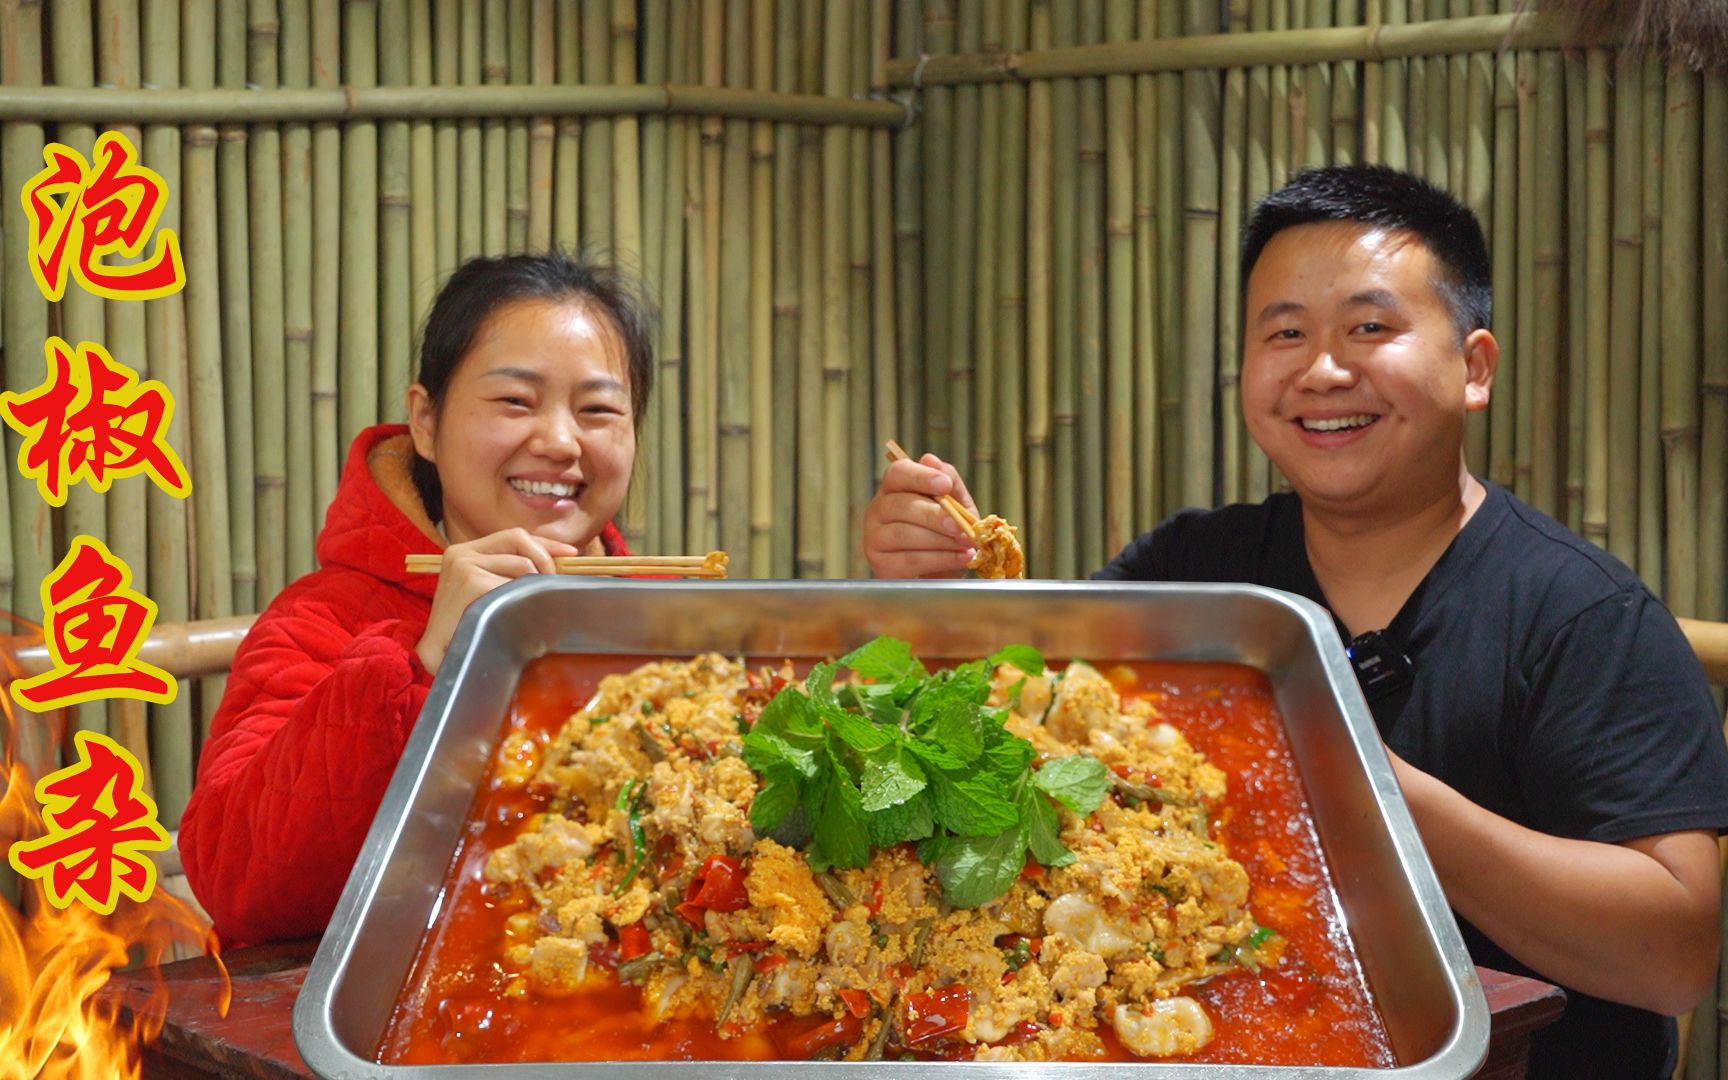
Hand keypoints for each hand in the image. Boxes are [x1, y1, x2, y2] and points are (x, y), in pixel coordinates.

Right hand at [415, 528, 580, 671]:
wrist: (443, 657)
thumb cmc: (468, 628)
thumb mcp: (487, 591)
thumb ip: (510, 572)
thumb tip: (558, 562)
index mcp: (465, 552)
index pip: (514, 536)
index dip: (545, 543)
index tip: (570, 554)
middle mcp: (462, 553)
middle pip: (522, 542)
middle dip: (546, 562)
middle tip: (553, 587)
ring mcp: (465, 566)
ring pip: (524, 565)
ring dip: (531, 589)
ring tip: (519, 611)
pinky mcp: (471, 582)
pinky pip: (515, 585)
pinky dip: (521, 601)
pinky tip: (510, 619)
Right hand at [862, 453, 979, 578]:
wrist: (942, 573)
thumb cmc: (946, 534)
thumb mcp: (956, 504)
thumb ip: (948, 481)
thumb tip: (930, 459)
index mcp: (893, 489)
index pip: (898, 473)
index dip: (921, 476)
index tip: (945, 485)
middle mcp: (877, 511)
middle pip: (900, 505)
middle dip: (934, 515)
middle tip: (959, 525)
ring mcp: (874, 539)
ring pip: (904, 534)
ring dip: (940, 540)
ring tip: (965, 543)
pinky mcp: (881, 566)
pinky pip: (911, 560)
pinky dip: (940, 559)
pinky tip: (960, 557)